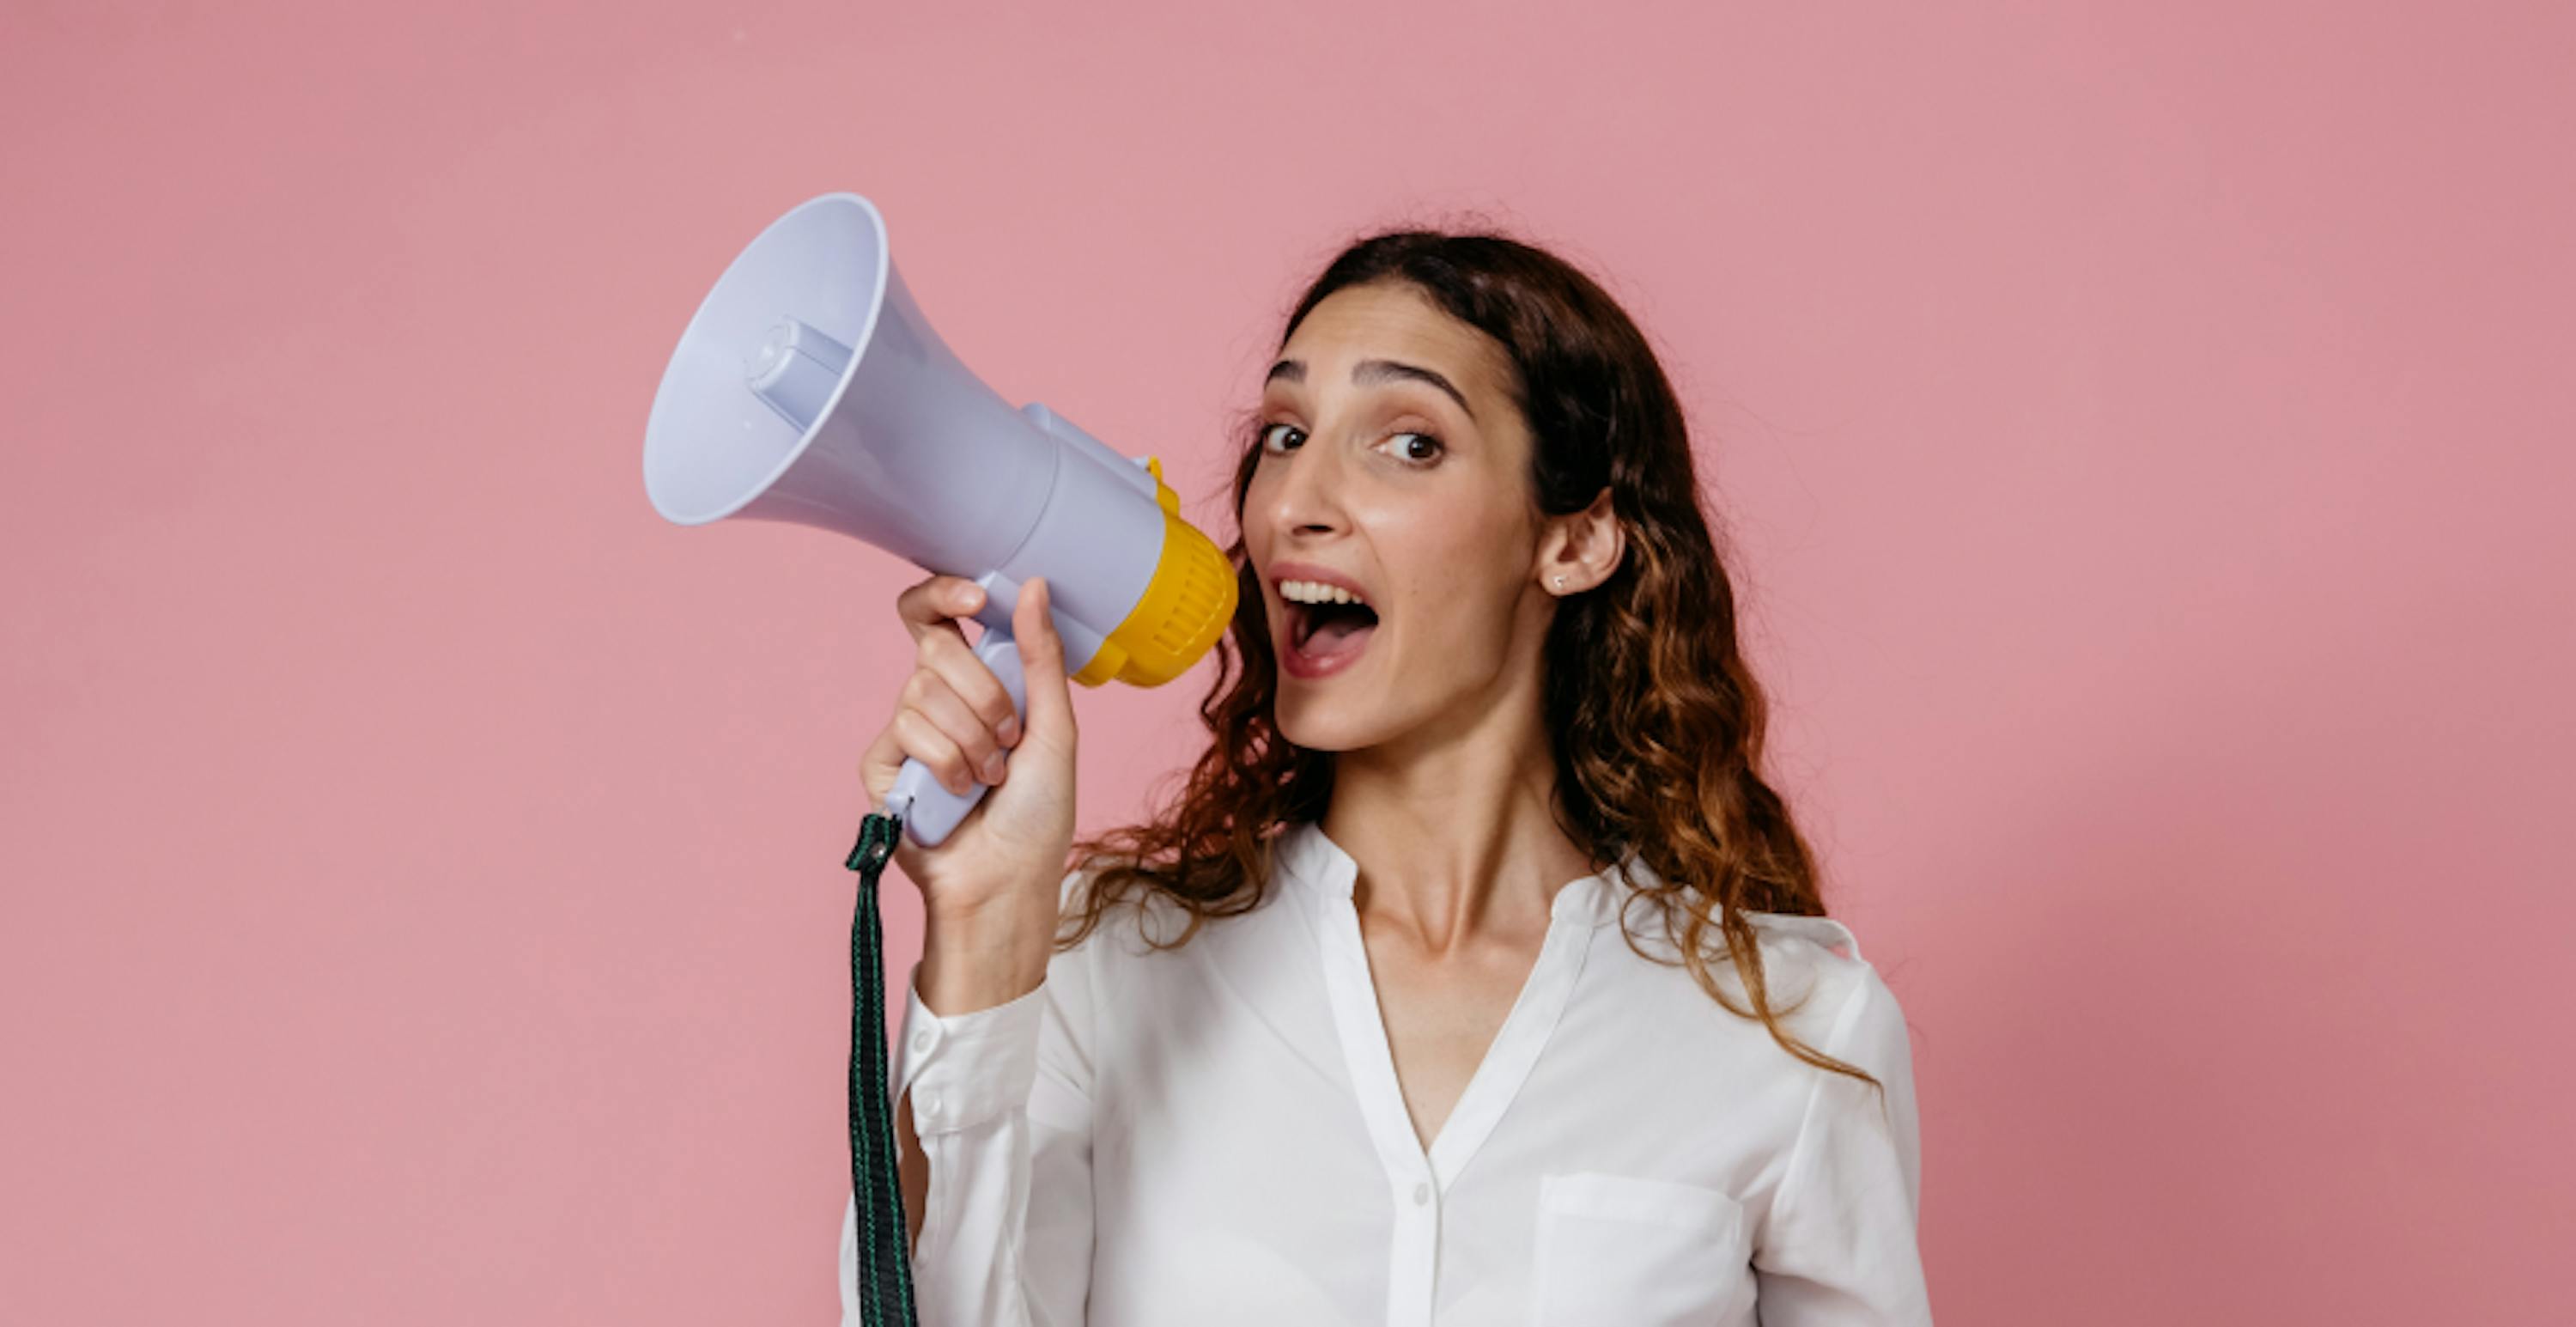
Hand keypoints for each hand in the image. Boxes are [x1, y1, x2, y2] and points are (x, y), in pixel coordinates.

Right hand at [859, 574, 1078, 928]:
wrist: (1009, 879)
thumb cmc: (1039, 812)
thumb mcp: (1054, 727)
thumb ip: (1041, 657)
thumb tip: (1034, 585)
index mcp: (977, 680)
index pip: (937, 614)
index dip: (943, 593)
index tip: (976, 598)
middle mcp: (936, 698)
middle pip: (934, 648)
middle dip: (985, 696)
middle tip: (1009, 739)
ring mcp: (906, 731)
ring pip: (920, 692)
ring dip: (971, 740)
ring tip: (989, 779)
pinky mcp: (882, 765)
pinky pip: (903, 731)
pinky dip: (945, 763)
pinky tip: (957, 795)